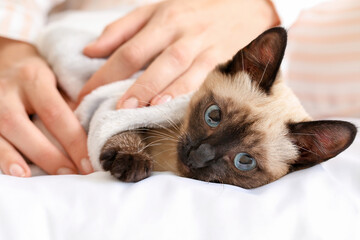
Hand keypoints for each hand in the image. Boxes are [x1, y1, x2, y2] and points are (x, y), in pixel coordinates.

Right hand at [0, 37, 92, 176]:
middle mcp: (6, 89)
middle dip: (46, 154)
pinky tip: (10, 170)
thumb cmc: (38, 75)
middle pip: (21, 125)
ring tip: (30, 178)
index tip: (88, 164)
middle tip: (69, 174)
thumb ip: (70, 104)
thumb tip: (90, 136)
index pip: (55, 113)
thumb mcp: (56, 80)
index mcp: (33, 78)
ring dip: (12, 158)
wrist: (5, 60)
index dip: (72, 141)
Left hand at [79, 0, 278, 107]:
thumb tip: (89, 51)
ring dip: (155, 89)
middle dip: (128, 86)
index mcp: (162, 18)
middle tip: (110, 110)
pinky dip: (187, 90)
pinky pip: (202, 77)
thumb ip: (123, 29)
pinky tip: (173, 104)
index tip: (85, 95)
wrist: (247, 5)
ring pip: (175, 68)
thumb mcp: (158, 9)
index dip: (103, 74)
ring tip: (137, 110)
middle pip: (148, 59)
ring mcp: (203, 45)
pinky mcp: (223, 58)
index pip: (126, 50)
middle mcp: (180, 32)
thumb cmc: (196, 10)